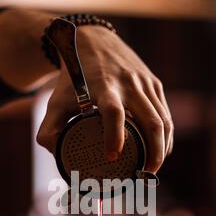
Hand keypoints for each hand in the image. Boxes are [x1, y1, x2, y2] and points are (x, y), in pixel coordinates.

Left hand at [37, 25, 173, 172]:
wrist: (93, 41)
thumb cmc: (73, 78)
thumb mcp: (56, 100)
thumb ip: (49, 128)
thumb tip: (54, 154)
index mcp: (103, 87)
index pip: (114, 113)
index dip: (115, 136)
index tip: (112, 156)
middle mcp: (129, 84)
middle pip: (151, 121)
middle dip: (153, 152)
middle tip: (146, 174)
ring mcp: (145, 83)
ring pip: (163, 120)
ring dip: (163, 147)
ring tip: (154, 168)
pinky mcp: (155, 83)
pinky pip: (165, 114)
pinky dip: (166, 135)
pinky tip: (162, 151)